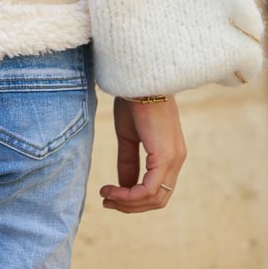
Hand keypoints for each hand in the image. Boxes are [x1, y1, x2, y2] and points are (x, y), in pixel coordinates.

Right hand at [99, 95, 186, 212]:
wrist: (138, 78)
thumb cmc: (134, 99)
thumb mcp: (128, 135)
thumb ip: (128, 161)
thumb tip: (123, 187)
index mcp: (169, 154)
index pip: (156, 189)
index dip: (133, 199)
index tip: (109, 195)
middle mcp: (176, 160)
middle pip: (157, 200)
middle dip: (130, 205)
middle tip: (106, 201)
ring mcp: (173, 159)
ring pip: (154, 198)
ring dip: (128, 203)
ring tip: (106, 196)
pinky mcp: (165, 156)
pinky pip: (149, 189)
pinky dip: (130, 195)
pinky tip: (113, 190)